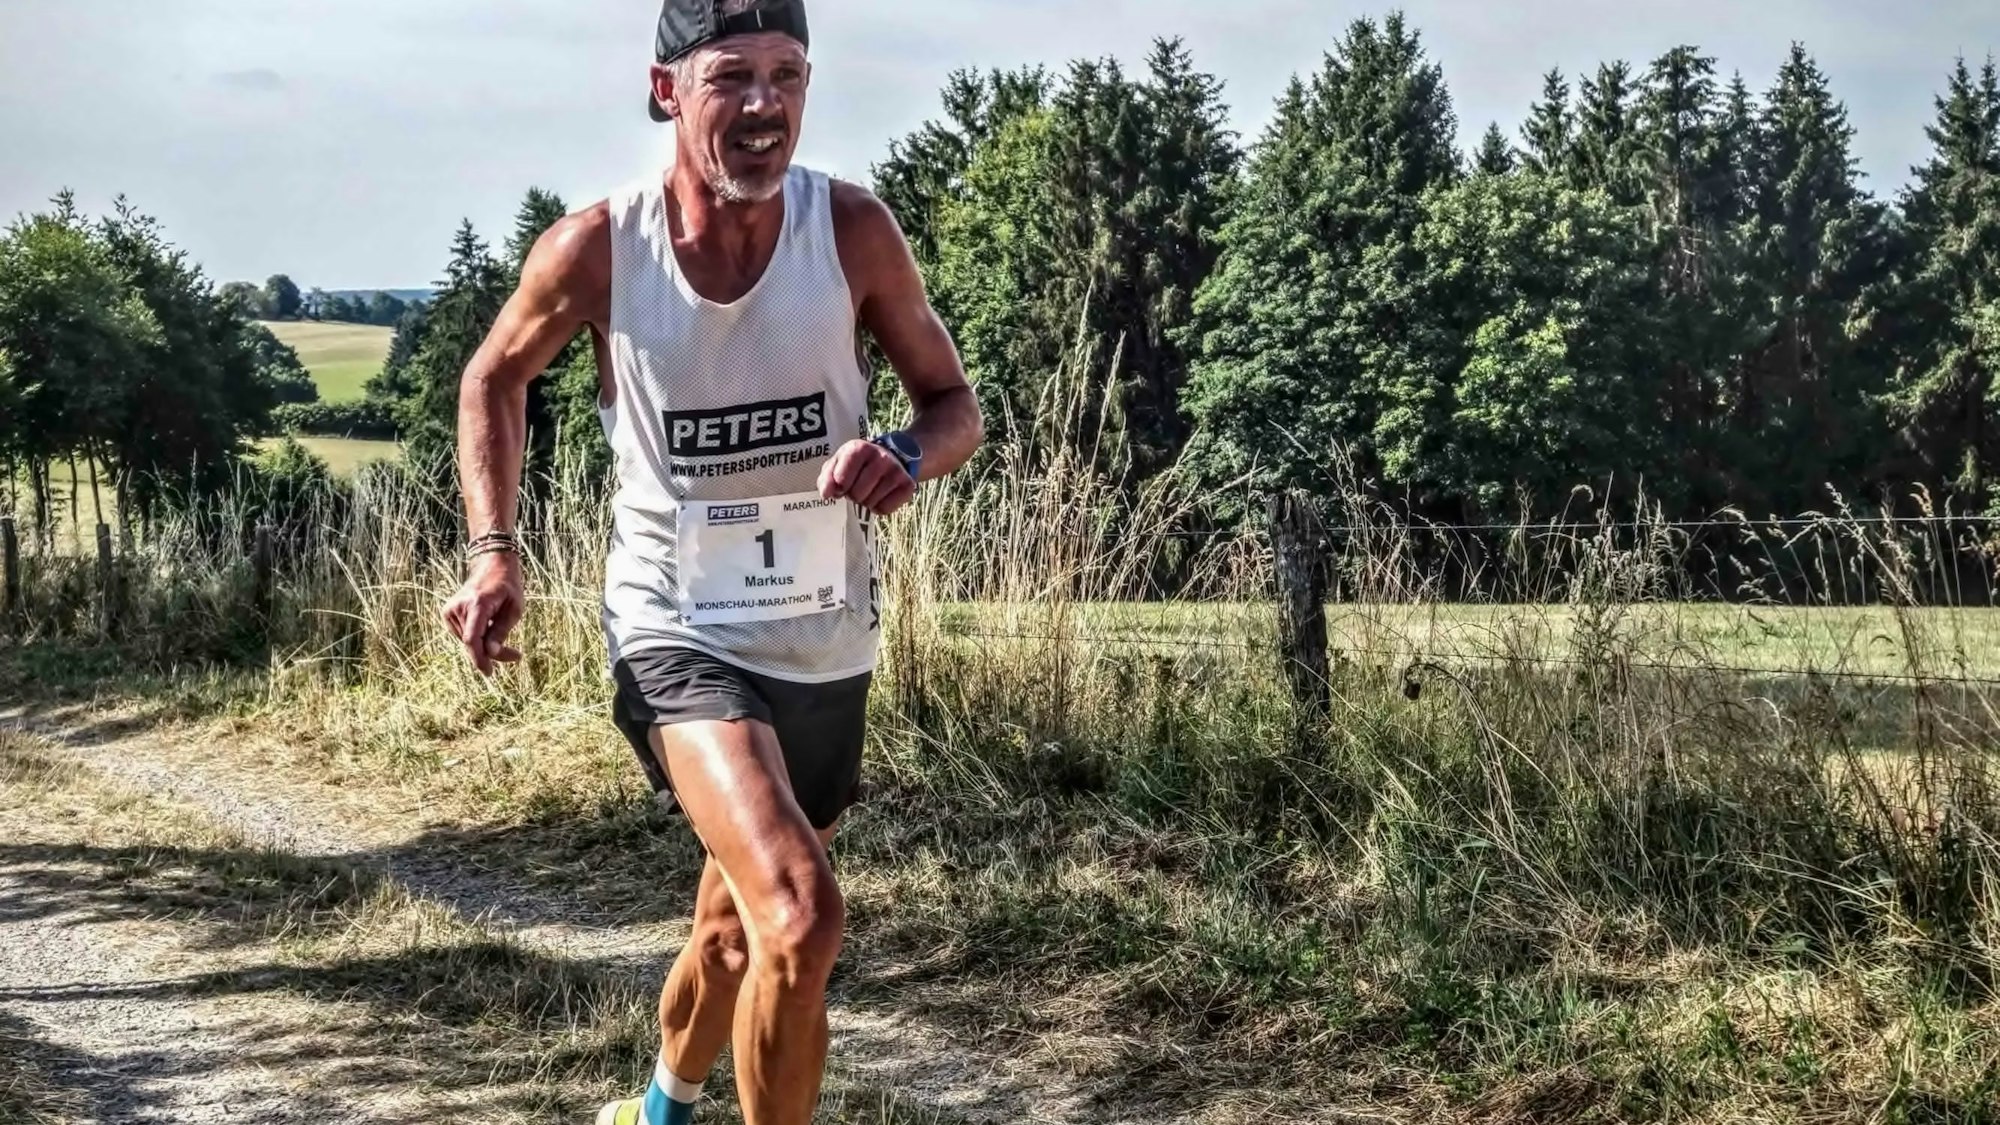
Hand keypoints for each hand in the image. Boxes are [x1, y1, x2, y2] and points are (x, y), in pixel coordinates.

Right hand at [440, 552, 525, 675]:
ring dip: (485, 645)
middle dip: (491, 653)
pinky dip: (477, 637)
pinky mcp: (447, 613)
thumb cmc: (508, 586)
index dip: (479, 659)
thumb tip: (490, 653)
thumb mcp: (514, 609)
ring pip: (468, 641)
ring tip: (501, 629)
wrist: (492, 565)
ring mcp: (450, 609)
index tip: (489, 673)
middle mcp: (459, 607)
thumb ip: (501, 631)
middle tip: (515, 655)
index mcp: (477, 604)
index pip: (472, 639)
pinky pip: (464, 634)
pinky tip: (487, 622)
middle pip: (472, 643)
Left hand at [818, 439, 915, 516]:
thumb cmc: (859, 463)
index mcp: (859, 448)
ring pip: (870, 503)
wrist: (892, 457)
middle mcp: (880, 457)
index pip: (840, 479)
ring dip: (866, 501)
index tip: (842, 483)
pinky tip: (881, 495)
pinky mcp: (908, 485)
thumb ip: (826, 478)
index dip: (839, 487)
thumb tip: (826, 494)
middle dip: (853, 495)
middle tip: (859, 486)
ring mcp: (896, 471)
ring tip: (870, 489)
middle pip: (856, 494)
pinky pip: (885, 509)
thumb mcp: (838, 463)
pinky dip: (879, 508)